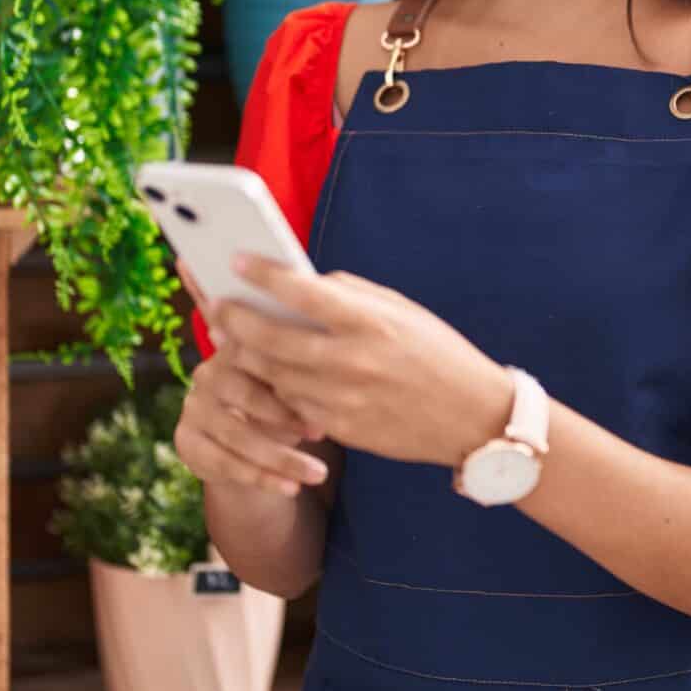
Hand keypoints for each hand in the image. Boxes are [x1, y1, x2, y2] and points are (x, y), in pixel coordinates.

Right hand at [171, 261, 330, 498]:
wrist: (251, 447)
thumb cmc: (284, 403)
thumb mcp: (296, 385)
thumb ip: (305, 369)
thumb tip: (338, 359)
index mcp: (235, 346)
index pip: (257, 355)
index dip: (291, 379)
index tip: (329, 401)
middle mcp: (207, 372)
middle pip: (245, 396)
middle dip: (286, 418)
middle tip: (323, 434)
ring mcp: (192, 407)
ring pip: (236, 435)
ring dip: (279, 458)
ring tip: (316, 474)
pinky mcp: (185, 440)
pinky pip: (224, 462)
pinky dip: (261, 478)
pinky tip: (290, 487)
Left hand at [206, 254, 514, 468]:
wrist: (474, 417)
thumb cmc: (437, 353)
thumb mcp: (401, 311)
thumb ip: (351, 295)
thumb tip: (303, 283)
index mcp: (370, 321)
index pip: (302, 292)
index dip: (263, 274)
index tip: (236, 261)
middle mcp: (354, 360)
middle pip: (271, 339)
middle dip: (235, 320)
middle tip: (216, 307)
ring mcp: (346, 399)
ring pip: (274, 376)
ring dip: (250, 356)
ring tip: (236, 340)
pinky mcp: (344, 428)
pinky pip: (294, 405)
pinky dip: (279, 389)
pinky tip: (274, 375)